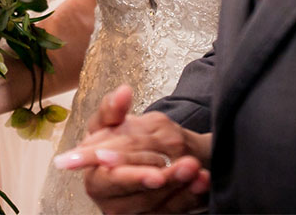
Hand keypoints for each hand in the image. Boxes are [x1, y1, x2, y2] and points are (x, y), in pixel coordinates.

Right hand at [54, 86, 210, 213]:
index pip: (108, 178)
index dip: (131, 177)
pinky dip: (189, 195)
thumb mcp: (123, 121)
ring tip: (197, 168)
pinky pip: (171, 210)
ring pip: (155, 204)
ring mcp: (128, 209)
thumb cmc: (137, 141)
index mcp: (94, 169)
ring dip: (180, 185)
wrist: (165, 153)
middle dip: (163, 181)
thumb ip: (113, 110)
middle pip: (136, 195)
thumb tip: (122, 92)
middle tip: (187, 166)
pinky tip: (202, 182)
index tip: (155, 174)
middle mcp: (107, 194)